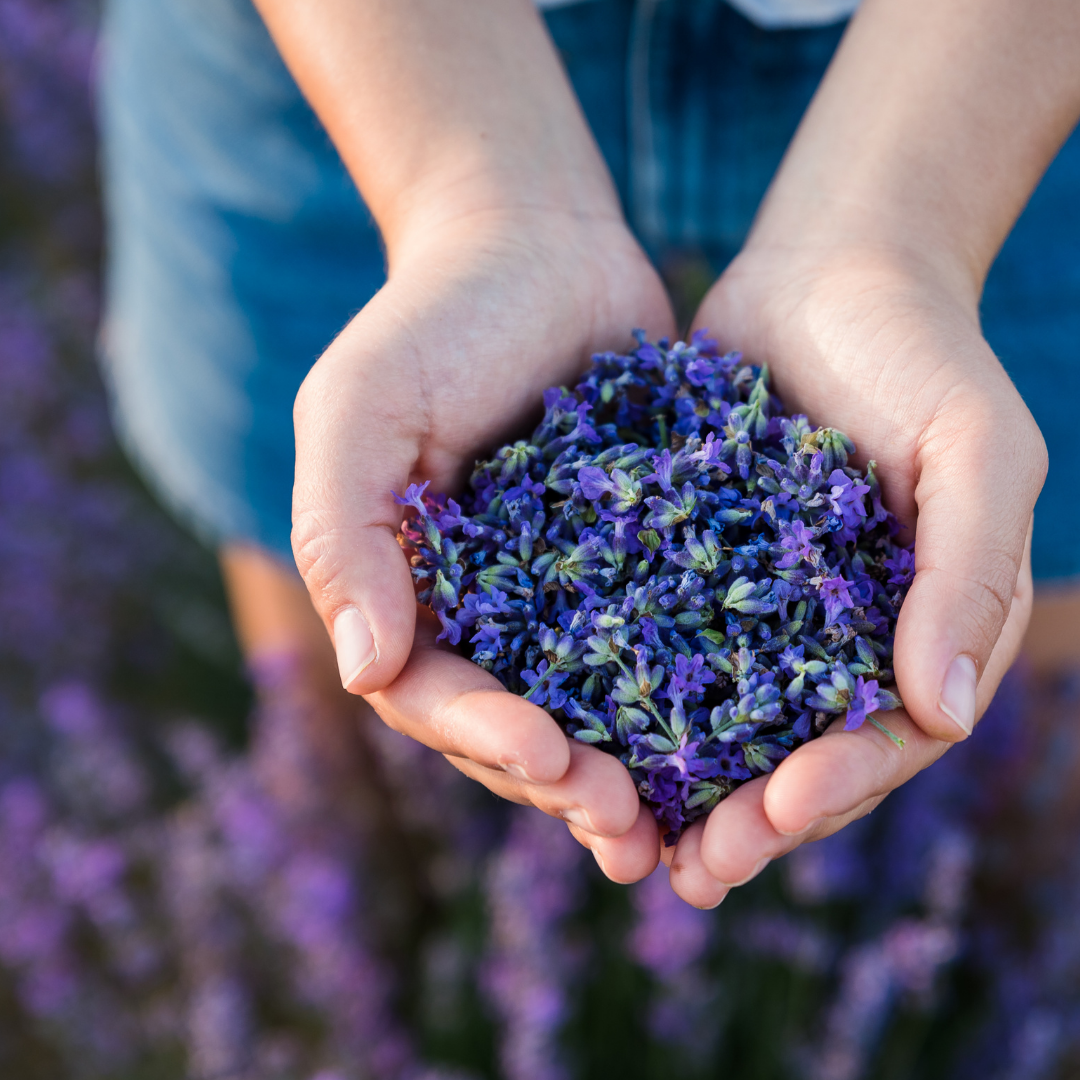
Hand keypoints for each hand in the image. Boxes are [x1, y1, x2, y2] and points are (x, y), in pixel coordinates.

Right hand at [291, 206, 672, 880]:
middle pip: (514, 725)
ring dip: (628, 774)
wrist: (536, 241)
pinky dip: (691, 702)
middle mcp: (486, 612)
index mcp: (410, 593)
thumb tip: (363, 673)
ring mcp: (565, 595)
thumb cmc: (432, 319)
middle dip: (564, 782)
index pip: (434, 694)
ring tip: (676, 830)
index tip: (548, 754)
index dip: (483, 736)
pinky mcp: (641, 564)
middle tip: (627, 830)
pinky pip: (662, 645)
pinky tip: (740, 743)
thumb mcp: (360, 410)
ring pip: (592, 709)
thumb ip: (343, 537)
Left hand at [654, 241, 1042, 907]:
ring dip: (676, 784)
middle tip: (691, 869)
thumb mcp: (975, 449)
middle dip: (747, 816)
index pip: (883, 735)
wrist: (829, 271)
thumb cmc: (919, 353)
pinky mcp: (687, 565)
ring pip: (716, 718)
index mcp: (916, 627)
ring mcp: (755, 605)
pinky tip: (574, 729)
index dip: (837, 784)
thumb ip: (966, 572)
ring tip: (623, 834)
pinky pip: (655, 640)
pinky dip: (621, 693)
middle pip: (792, 750)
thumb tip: (941, 709)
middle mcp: (834, 634)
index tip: (779, 811)